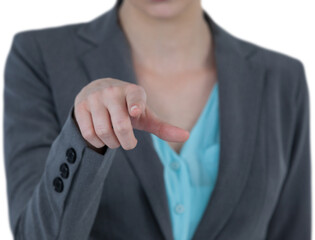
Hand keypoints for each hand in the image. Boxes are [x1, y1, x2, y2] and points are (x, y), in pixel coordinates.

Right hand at [73, 78, 189, 150]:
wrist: (97, 91)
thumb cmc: (127, 108)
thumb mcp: (145, 116)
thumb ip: (163, 127)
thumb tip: (187, 136)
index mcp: (132, 92)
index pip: (136, 97)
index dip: (136, 105)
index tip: (135, 112)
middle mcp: (112, 92)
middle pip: (121, 126)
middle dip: (127, 142)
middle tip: (129, 143)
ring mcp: (94, 98)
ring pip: (103, 132)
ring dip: (112, 143)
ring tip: (115, 138)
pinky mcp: (80, 106)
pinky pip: (88, 134)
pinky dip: (97, 143)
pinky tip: (102, 137)